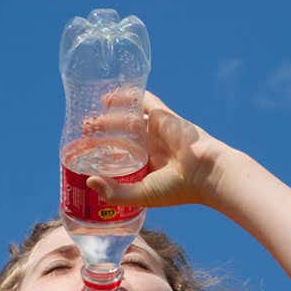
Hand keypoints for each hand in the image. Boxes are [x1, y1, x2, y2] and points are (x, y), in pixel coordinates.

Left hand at [82, 89, 231, 208]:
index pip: (121, 157)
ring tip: (91, 116)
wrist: (206, 172)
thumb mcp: (142, 195)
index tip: (84, 151)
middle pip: (122, 136)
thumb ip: (115, 192)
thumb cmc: (178, 189)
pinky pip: (144, 101)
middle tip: (85, 129)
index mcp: (147, 167)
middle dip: (103, 132)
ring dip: (111, 116)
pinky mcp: (163, 116)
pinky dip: (129, 96)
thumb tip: (88, 181)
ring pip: (129, 119)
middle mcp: (151, 147)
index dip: (103, 153)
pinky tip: (111, 95)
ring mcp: (157, 131)